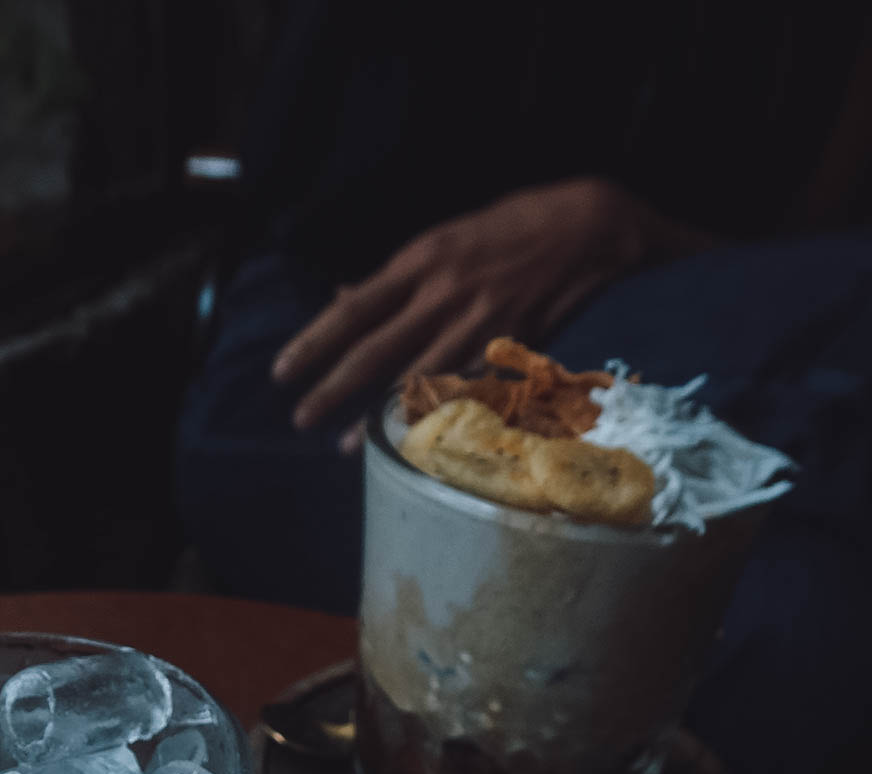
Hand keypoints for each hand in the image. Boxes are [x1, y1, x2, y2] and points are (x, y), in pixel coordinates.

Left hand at [271, 177, 715, 445]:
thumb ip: (397, 277)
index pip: (353, 308)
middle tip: (300, 419)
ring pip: (414, 379)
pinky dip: (433, 419)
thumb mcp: (447, 237)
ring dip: (375, 415)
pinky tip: (412, 441)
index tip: (282, 372)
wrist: (593, 225)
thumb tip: (344, 298)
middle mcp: (443, 293)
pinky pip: (462, 392)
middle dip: (332, 388)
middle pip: (374, 350)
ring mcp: (477, 324)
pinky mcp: (509, 349)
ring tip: (345, 447)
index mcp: (422, 260)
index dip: (314, 343)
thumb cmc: (515, 227)